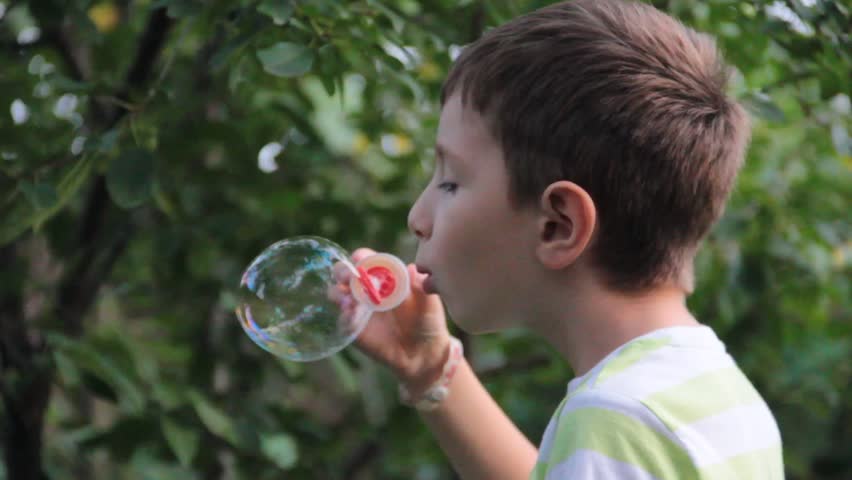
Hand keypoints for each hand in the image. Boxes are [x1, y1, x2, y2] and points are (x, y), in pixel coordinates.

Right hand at [328, 248, 451, 389]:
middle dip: (342, 271)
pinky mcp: (354, 327)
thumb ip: (420, 285)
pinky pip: (342, 318)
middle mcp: (367, 288)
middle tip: (347, 278)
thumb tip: (412, 268)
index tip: (359, 260)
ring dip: (338, 293)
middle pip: (345, 272)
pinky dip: (343, 315)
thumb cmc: (427, 319)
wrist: (423, 351)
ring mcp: (358, 307)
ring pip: (337, 292)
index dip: (360, 257)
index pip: (366, 260)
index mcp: (384, 276)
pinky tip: (352, 317)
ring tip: (348, 301)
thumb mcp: (428, 301)